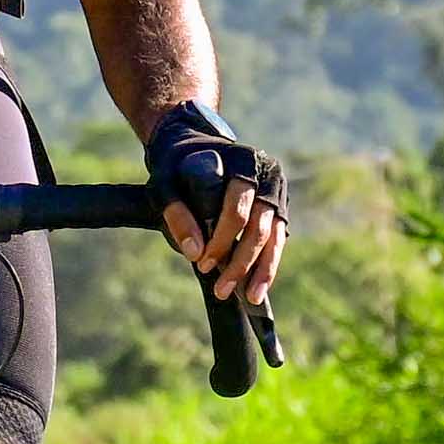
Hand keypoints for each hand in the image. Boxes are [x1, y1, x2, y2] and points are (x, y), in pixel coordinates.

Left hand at [149, 103, 285, 305]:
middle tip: (222, 291)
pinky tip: (258, 287)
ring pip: (274, 237)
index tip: (201, 264)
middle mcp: (268, 175)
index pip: (237, 209)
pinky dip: (267, 264)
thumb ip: (177, 214)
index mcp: (244, 161)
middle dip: (241, 263)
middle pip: (259, 227)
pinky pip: (276, 240)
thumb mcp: (165, 182)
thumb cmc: (176, 164)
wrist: (194, 144)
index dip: (221, 240)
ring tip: (252, 299)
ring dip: (262, 270)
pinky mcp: (278, 208)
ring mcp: (277, 192)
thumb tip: (194, 253)